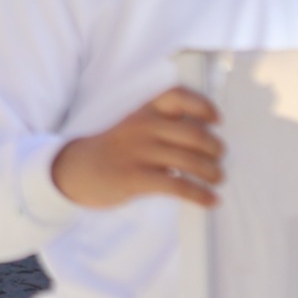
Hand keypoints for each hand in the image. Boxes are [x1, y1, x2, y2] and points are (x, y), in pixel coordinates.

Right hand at [51, 87, 223, 209]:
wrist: (78, 170)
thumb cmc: (116, 149)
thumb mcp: (134, 126)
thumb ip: (164, 124)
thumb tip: (208, 136)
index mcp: (143, 111)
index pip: (177, 96)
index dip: (202, 105)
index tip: (217, 120)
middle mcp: (142, 127)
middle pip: (194, 133)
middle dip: (215, 148)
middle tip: (219, 158)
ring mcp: (138, 152)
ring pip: (190, 161)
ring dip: (213, 172)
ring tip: (217, 179)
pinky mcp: (136, 178)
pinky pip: (178, 186)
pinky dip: (200, 194)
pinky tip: (211, 200)